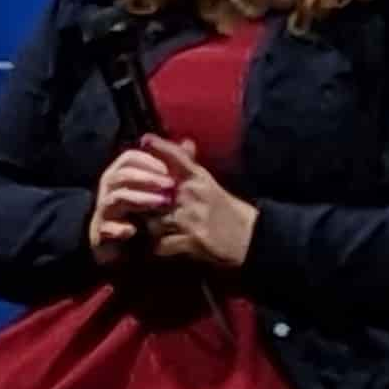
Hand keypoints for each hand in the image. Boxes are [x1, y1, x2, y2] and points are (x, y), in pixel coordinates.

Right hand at [89, 143, 180, 262]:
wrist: (126, 249)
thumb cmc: (143, 213)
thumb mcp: (162, 189)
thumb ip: (174, 166)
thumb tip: (189, 143)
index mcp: (121, 175)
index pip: (129, 158)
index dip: (148, 160)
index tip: (168, 168)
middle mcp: (108, 189)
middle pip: (121, 175)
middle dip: (146, 177)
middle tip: (170, 185)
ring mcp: (103, 211)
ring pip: (116, 198)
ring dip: (139, 198)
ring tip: (162, 203)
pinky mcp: (100, 233)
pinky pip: (106, 228)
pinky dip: (119, 228)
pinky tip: (133, 230)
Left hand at [143, 137, 259, 271]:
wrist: (249, 236)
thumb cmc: (226, 209)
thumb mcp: (209, 183)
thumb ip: (191, 164)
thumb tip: (185, 142)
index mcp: (198, 178)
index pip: (176, 156)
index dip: (158, 146)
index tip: (144, 140)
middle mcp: (192, 195)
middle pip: (153, 192)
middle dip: (145, 200)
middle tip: (139, 204)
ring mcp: (190, 219)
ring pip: (153, 221)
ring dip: (152, 227)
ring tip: (154, 228)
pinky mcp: (190, 242)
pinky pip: (161, 245)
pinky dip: (159, 247)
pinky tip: (162, 245)